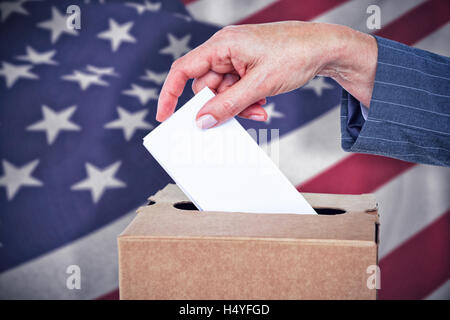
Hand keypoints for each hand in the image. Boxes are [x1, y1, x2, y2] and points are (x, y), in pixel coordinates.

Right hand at [156, 21, 376, 128]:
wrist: (324, 48)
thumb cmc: (294, 54)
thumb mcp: (259, 85)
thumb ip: (228, 105)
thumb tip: (202, 120)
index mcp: (222, 45)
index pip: (184, 69)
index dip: (169, 93)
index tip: (165, 116)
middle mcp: (225, 50)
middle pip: (205, 86)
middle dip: (219, 106)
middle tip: (236, 117)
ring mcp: (236, 58)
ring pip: (222, 92)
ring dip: (237, 106)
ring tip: (258, 110)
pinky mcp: (246, 66)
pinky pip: (235, 90)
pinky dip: (245, 102)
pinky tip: (261, 105)